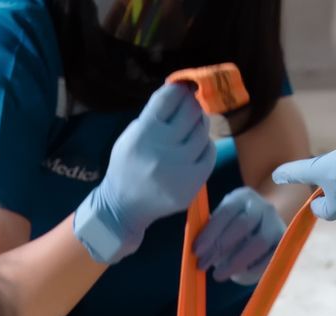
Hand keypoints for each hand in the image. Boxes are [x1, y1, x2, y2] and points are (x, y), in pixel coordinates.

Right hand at [74, 83, 214, 264]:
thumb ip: (153, 116)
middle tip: (190, 108)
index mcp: (144, 133)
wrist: (125, 205)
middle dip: (192, 105)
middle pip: (190, 112)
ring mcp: (180, 167)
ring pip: (202, 132)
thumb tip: (180, 93)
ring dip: (200, 125)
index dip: (178, 90)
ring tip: (192, 128)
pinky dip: (206, 146)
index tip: (182, 89)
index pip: (168, 99)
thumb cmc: (128, 165)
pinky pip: (209, 154)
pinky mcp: (193, 182)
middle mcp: (163, 148)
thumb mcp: (131, 135)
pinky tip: (197, 148)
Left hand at [195, 188, 286, 284]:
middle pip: (243, 225)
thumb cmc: (233, 228)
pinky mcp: (284, 243)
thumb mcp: (221, 225)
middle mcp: (263, 206)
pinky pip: (269, 258)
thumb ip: (210, 234)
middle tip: (203, 265)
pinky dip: (252, 269)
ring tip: (218, 274)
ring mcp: (276, 224)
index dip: (210, 232)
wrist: (263, 230)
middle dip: (220, 247)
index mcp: (242, 197)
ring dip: (235, 261)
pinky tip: (238, 275)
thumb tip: (199, 253)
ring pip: (259, 243)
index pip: (226, 212)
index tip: (196, 251)